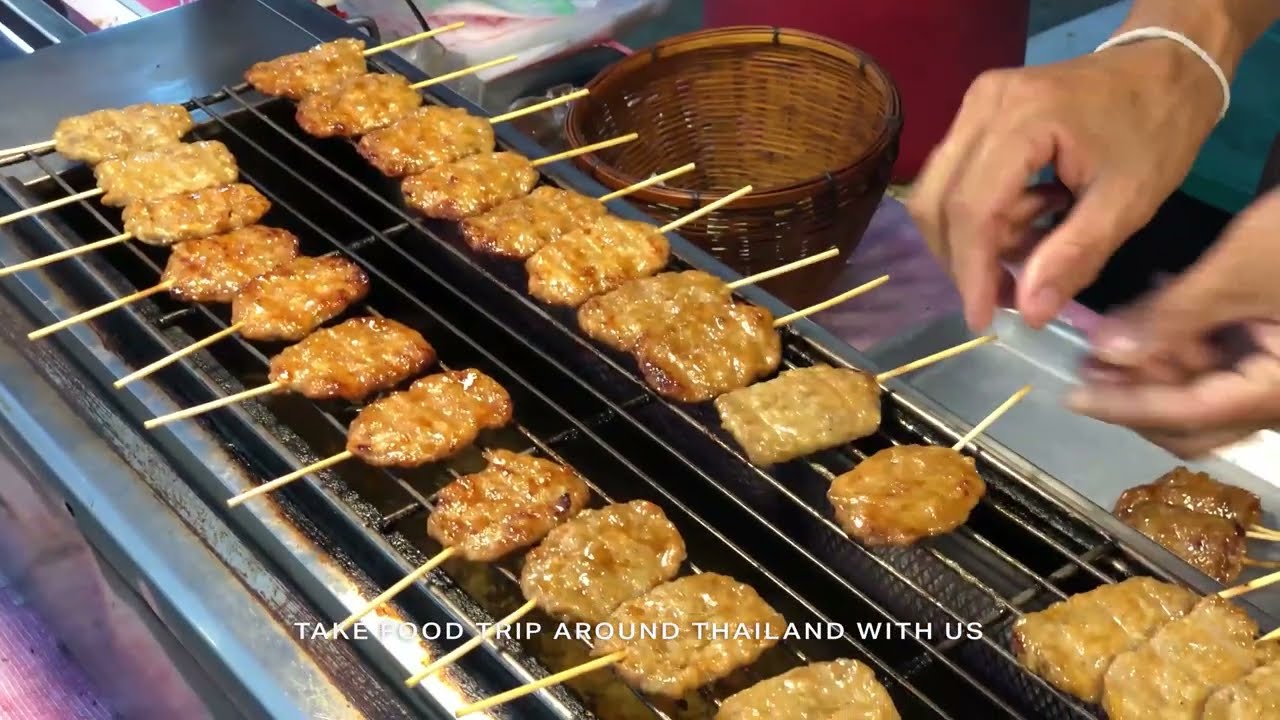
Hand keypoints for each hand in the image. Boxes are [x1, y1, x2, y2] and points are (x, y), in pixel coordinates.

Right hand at [907, 41, 1221, 330]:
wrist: (1166, 67)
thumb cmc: (1157, 131)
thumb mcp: (1128, 202)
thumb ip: (1074, 257)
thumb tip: (1028, 314)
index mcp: (1024, 120)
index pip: (973, 208)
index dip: (972, 271)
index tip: (983, 319)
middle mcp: (984, 106)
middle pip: (938, 202)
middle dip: (965, 259)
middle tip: (1010, 291)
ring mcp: (974, 105)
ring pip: (938, 194)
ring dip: (974, 238)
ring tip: (1035, 242)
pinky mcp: (975, 112)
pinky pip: (953, 179)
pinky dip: (981, 215)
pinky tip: (1029, 217)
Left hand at [1067, 190, 1279, 456]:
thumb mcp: (1239, 272)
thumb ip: (1170, 319)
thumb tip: (1107, 353)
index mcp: (1277, 394)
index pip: (1184, 416)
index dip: (1123, 407)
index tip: (1071, 395)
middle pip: (1198, 421)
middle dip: (1139, 391)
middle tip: (1090, 358)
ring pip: (1212, 392)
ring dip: (1161, 362)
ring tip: (1119, 322)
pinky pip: (1233, 363)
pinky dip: (1194, 343)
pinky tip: (1166, 303)